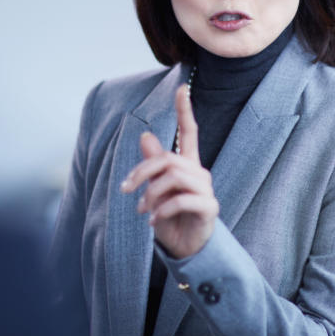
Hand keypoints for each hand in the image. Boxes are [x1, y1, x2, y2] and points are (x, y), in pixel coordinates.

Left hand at [120, 85, 219, 258]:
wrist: (186, 248)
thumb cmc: (171, 217)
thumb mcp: (155, 190)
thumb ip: (153, 165)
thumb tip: (145, 136)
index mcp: (188, 165)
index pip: (190, 131)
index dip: (185, 110)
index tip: (182, 87)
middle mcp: (199, 173)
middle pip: (169, 159)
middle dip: (142, 171)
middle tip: (126, 190)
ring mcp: (206, 190)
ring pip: (173, 176)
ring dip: (151, 193)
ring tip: (141, 210)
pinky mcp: (208, 208)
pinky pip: (181, 200)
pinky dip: (162, 210)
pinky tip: (153, 221)